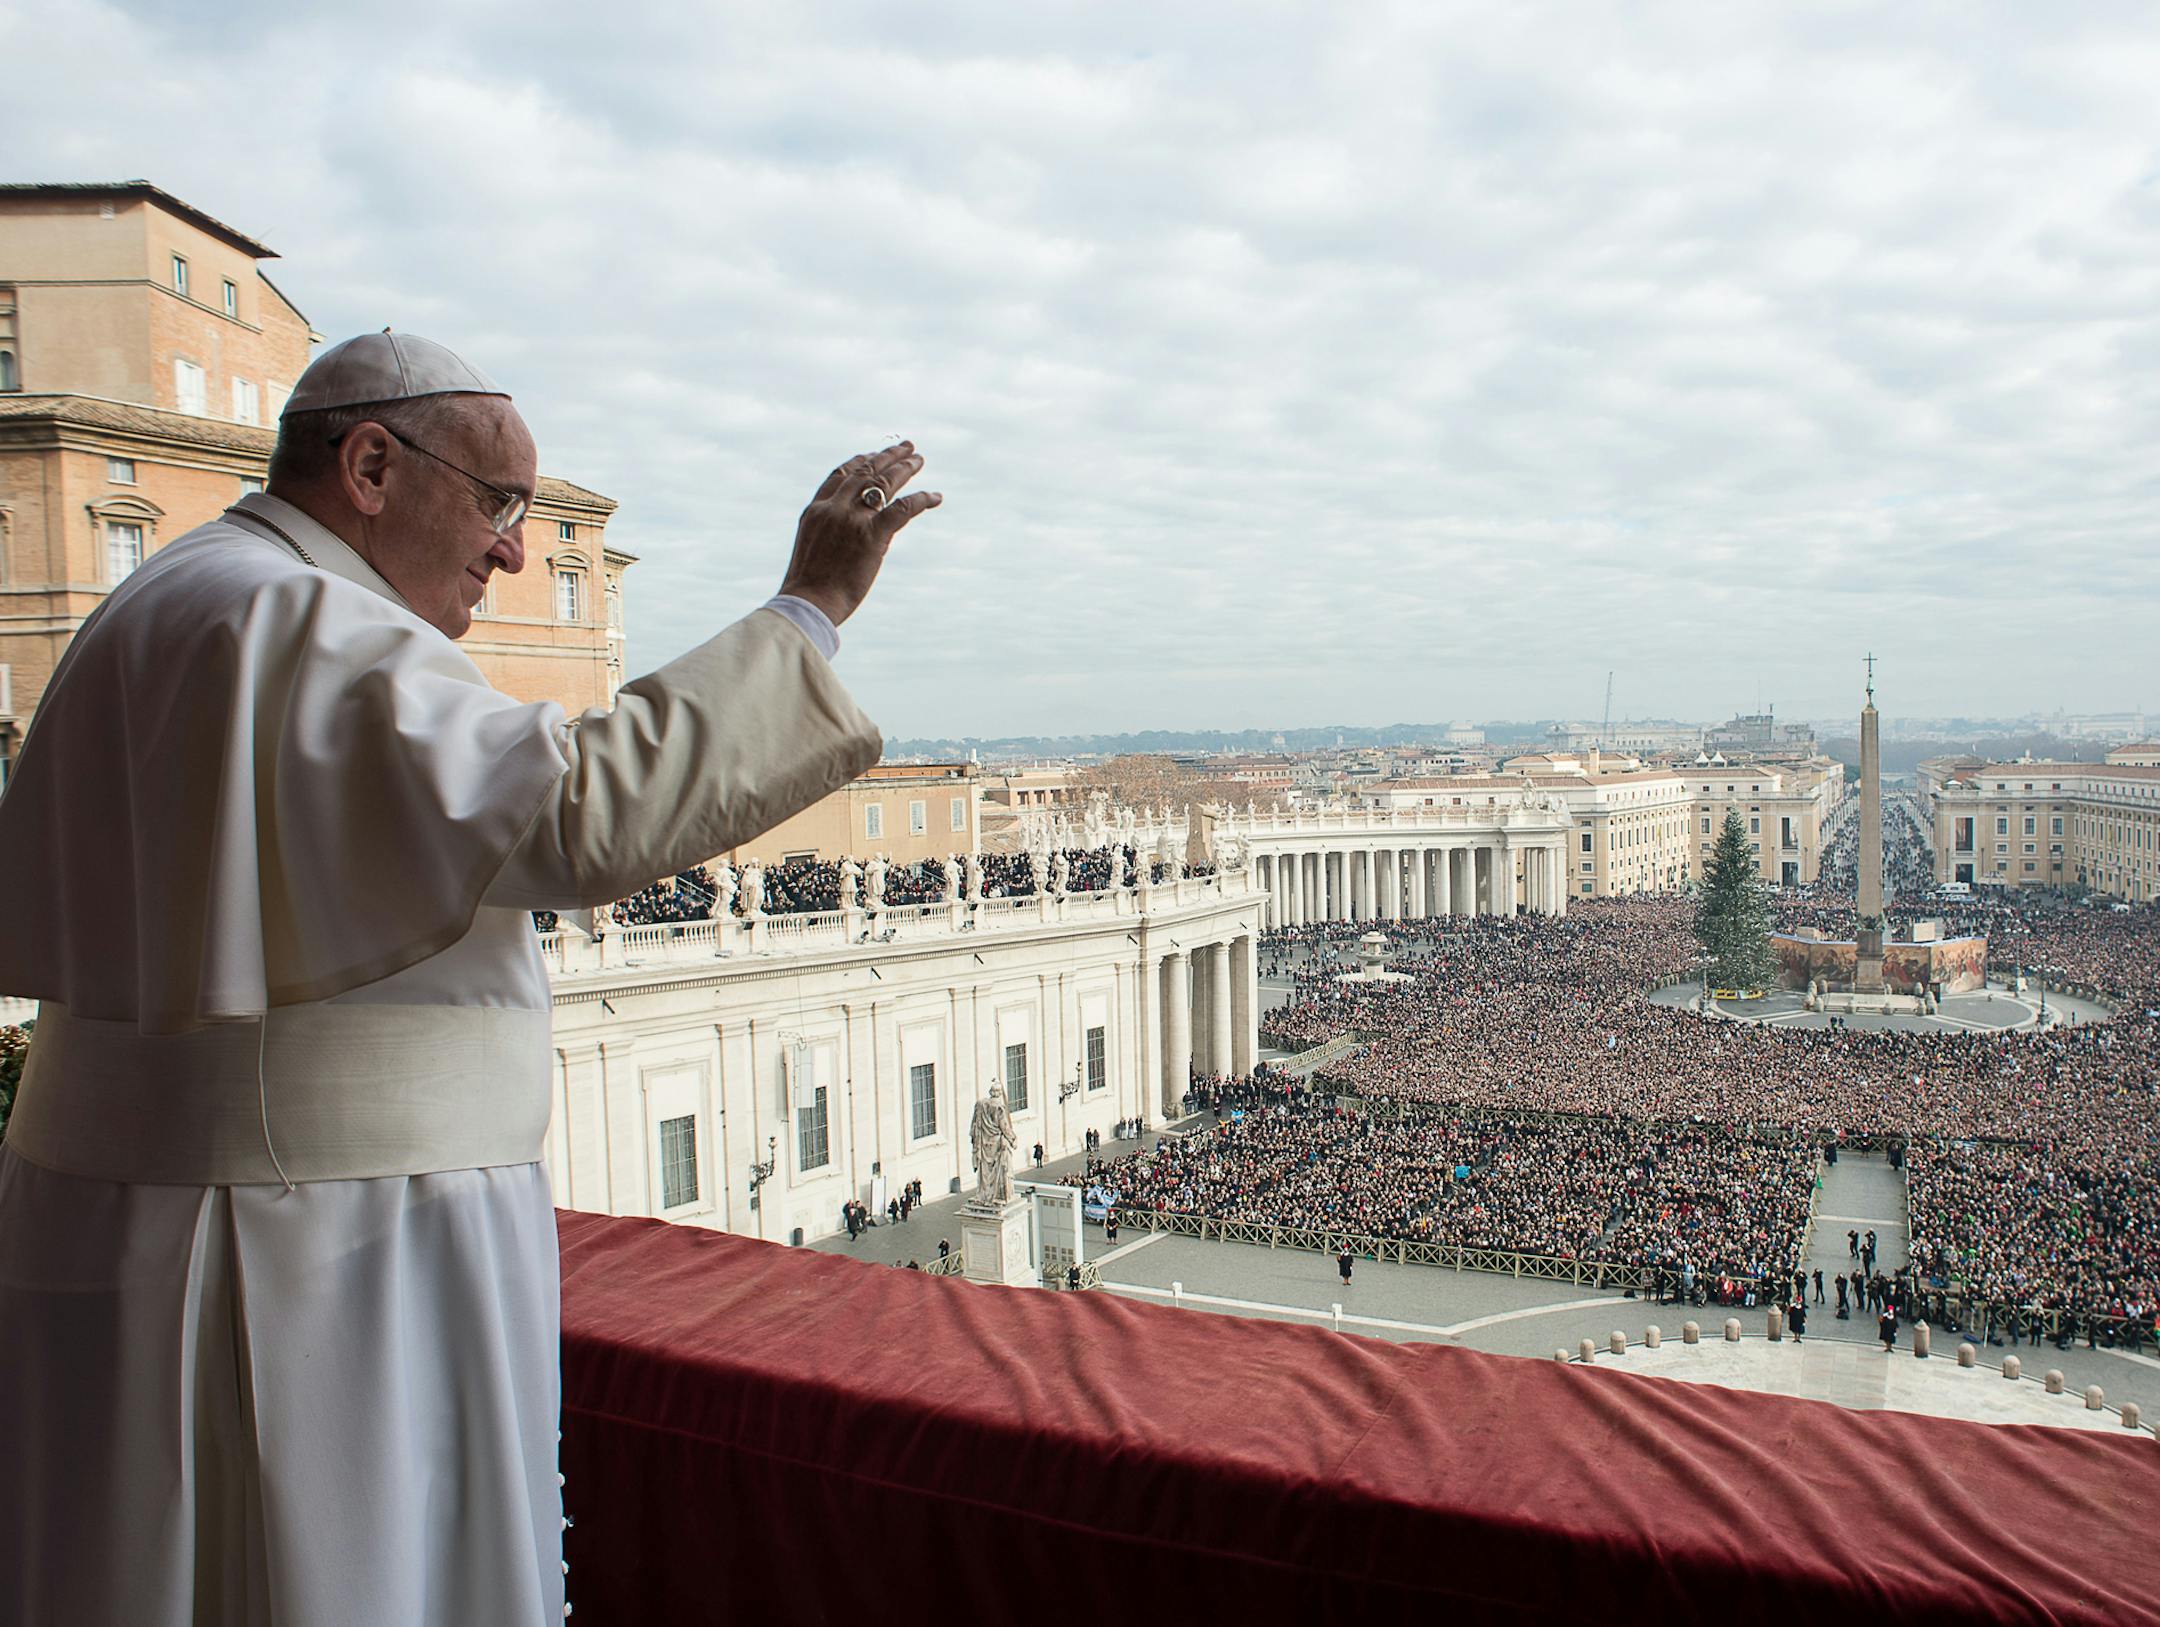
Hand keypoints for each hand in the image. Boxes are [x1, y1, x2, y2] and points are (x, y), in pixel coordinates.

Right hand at [778, 441, 940, 626]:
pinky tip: (935, 496)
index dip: (859, 462)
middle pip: (865, 473)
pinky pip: (903, 508)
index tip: (872, 455)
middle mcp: (833, 508)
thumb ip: (826, 534)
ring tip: (918, 459)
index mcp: (815, 510)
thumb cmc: (808, 588)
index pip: (840, 475)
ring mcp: (852, 520)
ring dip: (904, 468)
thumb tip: (843, 539)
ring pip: (883, 483)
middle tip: (906, 447)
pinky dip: (922, 499)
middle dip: (887, 457)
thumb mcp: (811, 550)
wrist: (808, 604)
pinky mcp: (872, 536)